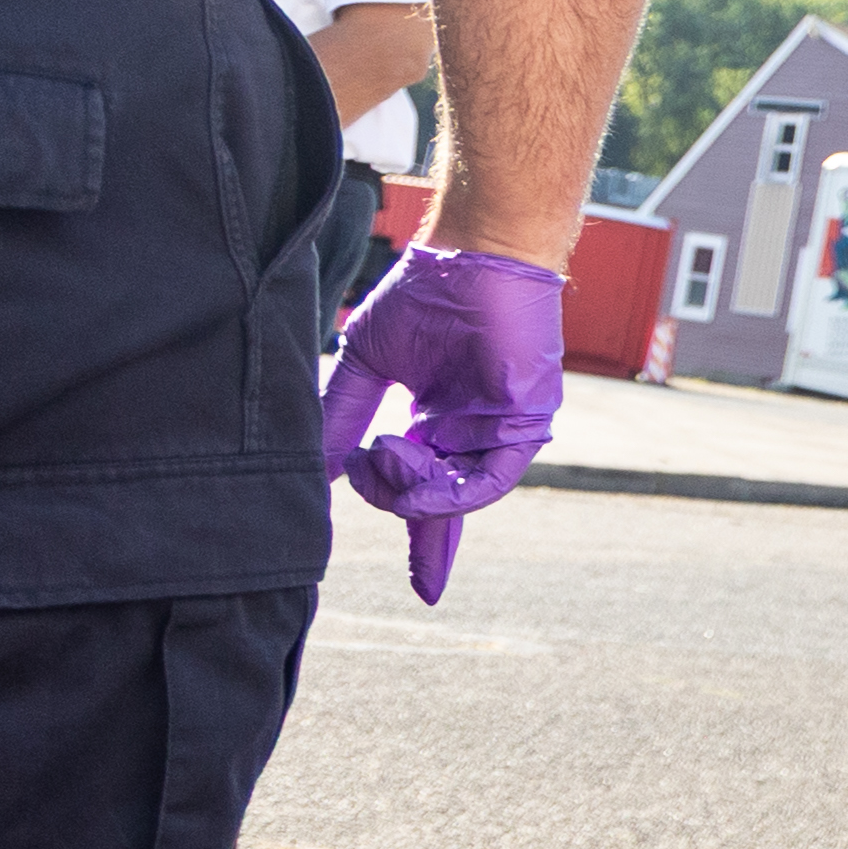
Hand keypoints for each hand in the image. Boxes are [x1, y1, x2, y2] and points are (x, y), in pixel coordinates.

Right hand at [320, 246, 565, 603]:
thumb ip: (343, 417)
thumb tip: (322, 472)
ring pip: (455, 498)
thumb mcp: (368, 365)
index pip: (433, 496)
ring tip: (387, 450)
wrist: (470, 255)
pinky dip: (445, 488)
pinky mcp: (526, 424)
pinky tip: (411, 461)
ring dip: (410, 490)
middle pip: (437, 504)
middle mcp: (475, 435)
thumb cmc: (425, 296)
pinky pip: (486, 482)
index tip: (426, 593)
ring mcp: (503, 432)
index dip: (425, 542)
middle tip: (368, 461)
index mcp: (441, 424)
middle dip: (395, 500)